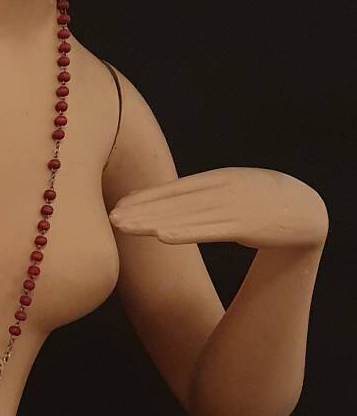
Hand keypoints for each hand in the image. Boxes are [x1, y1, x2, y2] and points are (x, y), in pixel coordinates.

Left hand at [108, 167, 328, 249]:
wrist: (305, 210)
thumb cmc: (263, 203)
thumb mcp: (233, 192)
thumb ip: (205, 197)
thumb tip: (173, 208)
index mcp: (218, 179)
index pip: (175, 190)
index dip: (146, 198)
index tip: (118, 206)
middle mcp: (222, 189)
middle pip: (175, 202)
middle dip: (141, 211)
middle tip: (111, 219)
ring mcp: (233, 205)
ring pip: (187, 216)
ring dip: (154, 223)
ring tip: (126, 228)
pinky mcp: (246, 224)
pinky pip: (210, 230)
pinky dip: (186, 232)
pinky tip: (164, 236)